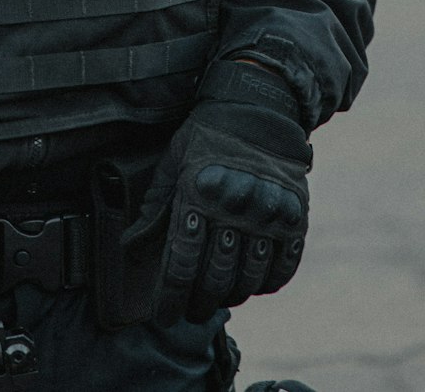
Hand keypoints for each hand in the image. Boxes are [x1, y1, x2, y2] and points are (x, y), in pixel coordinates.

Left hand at [122, 61, 310, 324]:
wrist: (257, 107)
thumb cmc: (206, 137)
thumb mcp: (172, 165)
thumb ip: (154, 210)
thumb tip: (130, 250)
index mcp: (198, 192)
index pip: (181, 262)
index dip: (170, 297)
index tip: (163, 317)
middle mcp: (234, 205)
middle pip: (214, 277)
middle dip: (198, 303)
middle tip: (191, 311)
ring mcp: (268, 212)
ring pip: (248, 278)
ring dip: (231, 296)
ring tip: (219, 299)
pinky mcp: (295, 215)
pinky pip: (283, 267)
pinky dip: (268, 284)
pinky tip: (254, 285)